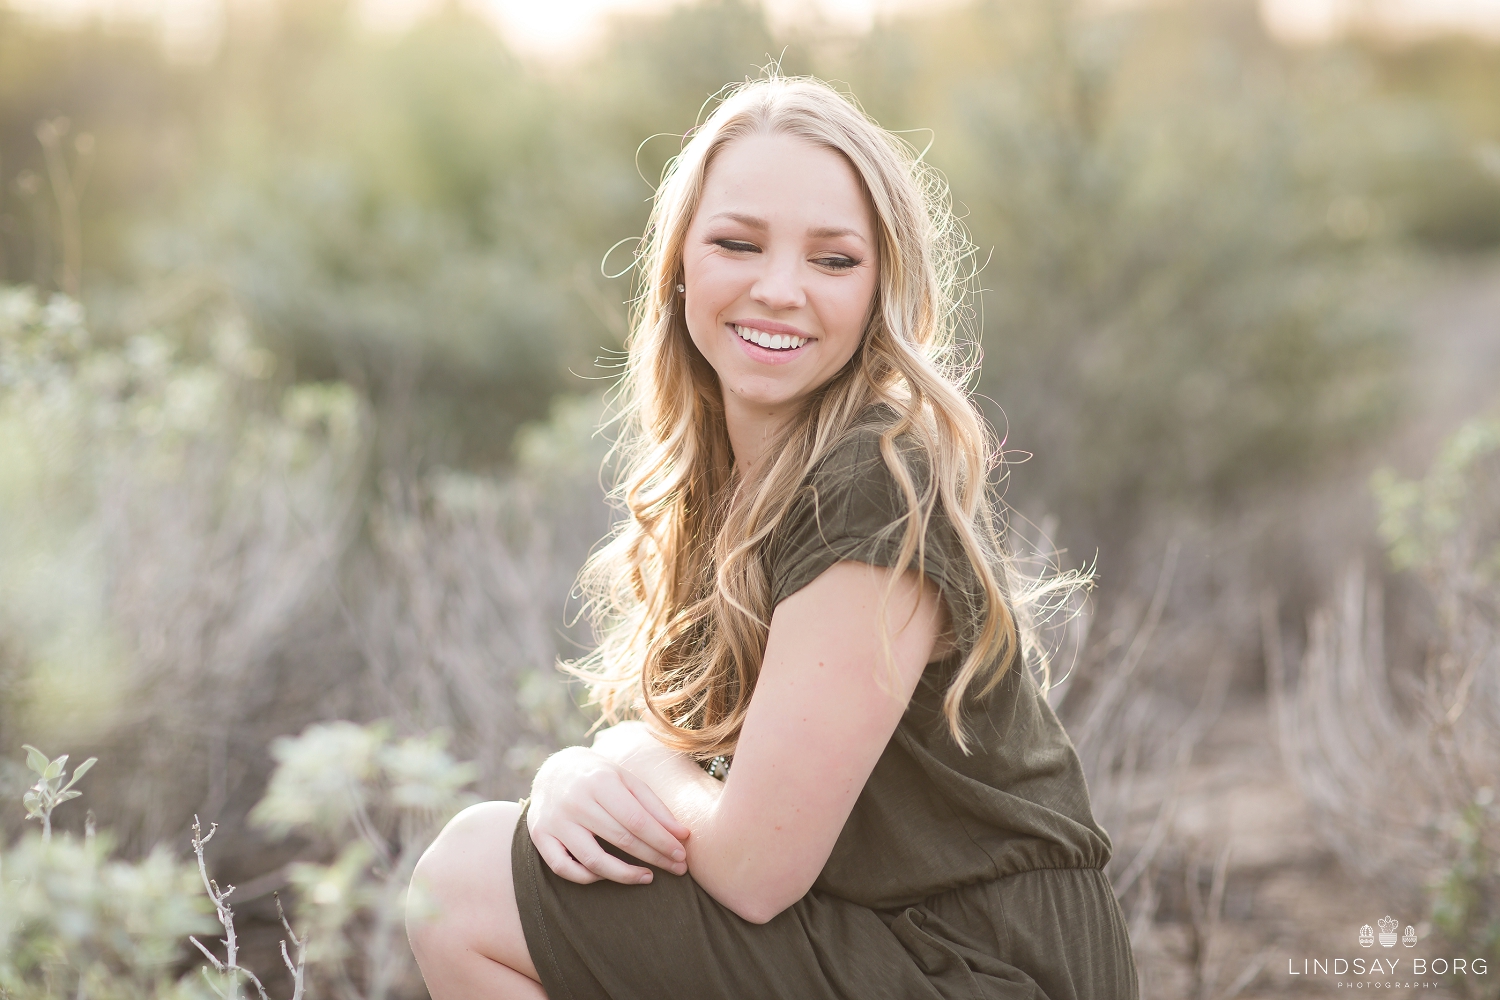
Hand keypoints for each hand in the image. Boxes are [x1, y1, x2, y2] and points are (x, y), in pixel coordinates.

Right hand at [527, 744, 690, 884]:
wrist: (553, 771)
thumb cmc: (600, 777)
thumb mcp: (627, 781)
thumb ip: (654, 807)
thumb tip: (682, 835)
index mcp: (600, 781)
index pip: (637, 820)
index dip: (662, 841)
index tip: (681, 855)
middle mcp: (575, 801)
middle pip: (620, 839)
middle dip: (654, 857)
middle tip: (677, 869)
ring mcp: (555, 821)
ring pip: (593, 860)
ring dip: (625, 875)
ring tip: (648, 877)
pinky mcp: (540, 837)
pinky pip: (565, 869)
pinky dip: (588, 878)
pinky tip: (609, 876)